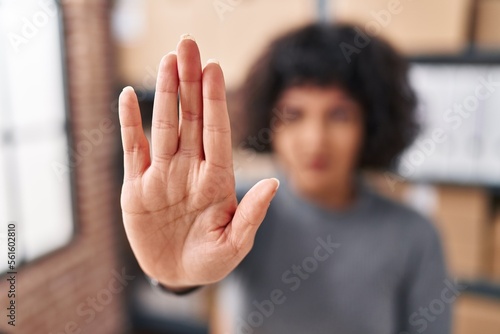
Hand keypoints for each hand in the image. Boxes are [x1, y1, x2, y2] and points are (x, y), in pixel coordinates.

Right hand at [118, 34, 279, 288]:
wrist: (176, 276)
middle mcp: (190, 169)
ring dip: (165, 93)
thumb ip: (252, 214)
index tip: (215, 68)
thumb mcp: (235, 244)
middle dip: (190, 82)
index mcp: (216, 180)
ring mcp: (163, 174)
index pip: (216, 133)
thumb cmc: (211, 262)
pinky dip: (129, 122)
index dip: (215, 101)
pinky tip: (130, 95)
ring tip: (167, 60)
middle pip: (191, 118)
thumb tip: (273, 183)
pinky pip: (133, 148)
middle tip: (188, 45)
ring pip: (164, 125)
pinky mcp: (137, 186)